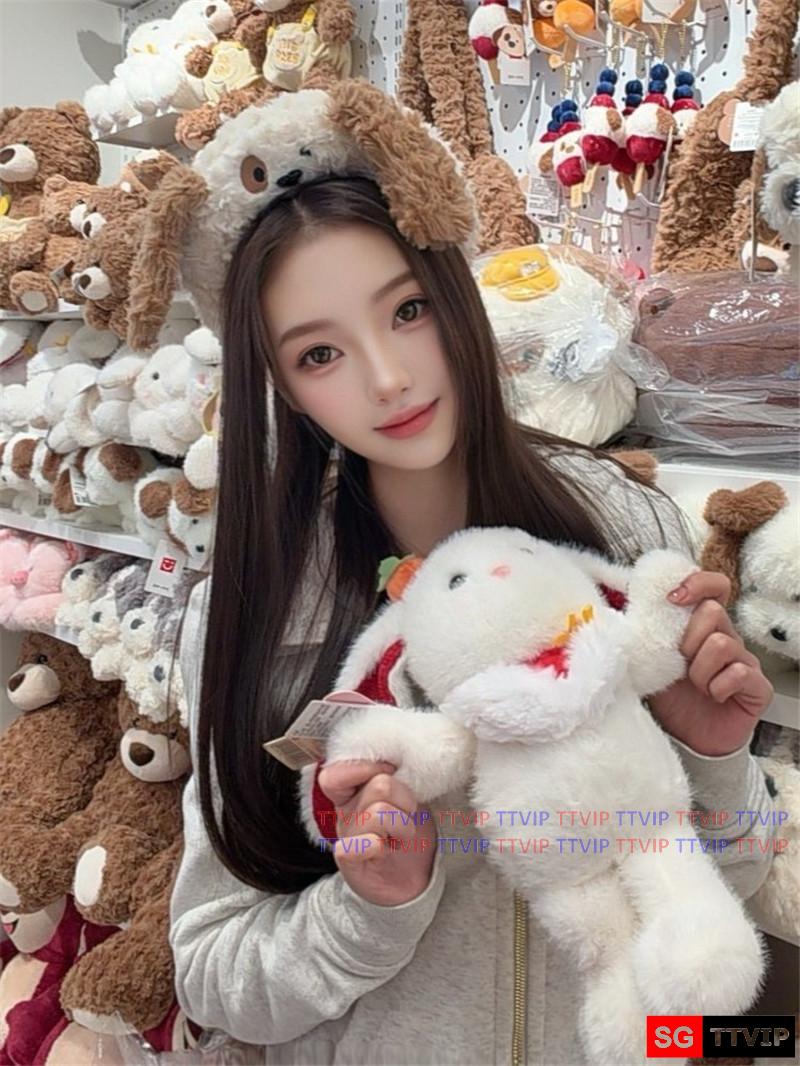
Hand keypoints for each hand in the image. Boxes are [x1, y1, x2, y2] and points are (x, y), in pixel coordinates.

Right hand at [317, 760, 437, 906]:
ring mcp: (345, 835)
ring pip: (380, 812)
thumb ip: (398, 778)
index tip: (394, 771)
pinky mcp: (348, 859)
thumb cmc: (408, 834)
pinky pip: (368, 842)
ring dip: (403, 826)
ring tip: (402, 837)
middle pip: (380, 785)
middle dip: (406, 800)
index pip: (339, 769)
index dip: (370, 765)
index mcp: (354, 791)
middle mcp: (345, 810)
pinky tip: (388, 852)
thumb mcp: (407, 798)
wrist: (412, 881)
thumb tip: (403, 757)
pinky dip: (385, 846)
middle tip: (407, 816)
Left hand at [647, 571, 773, 755]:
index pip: (714, 587)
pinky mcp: (757, 686)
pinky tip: (713, 696)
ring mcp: (745, 661)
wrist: (688, 741)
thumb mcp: (649, 664)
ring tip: (696, 685)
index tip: (672, 598)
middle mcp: (727, 638)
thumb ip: (641, 637)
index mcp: (702, 627)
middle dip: (688, 638)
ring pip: (723, 642)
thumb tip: (613, 614)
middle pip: (713, 611)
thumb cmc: (672, 700)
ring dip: (700, 668)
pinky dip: (718, 686)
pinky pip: (740, 673)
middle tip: (680, 661)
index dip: (698, 583)